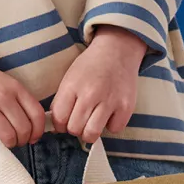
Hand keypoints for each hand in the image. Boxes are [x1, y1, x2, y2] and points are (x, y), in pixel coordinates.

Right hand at [0, 55, 44, 161]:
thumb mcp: (6, 82)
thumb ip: (19, 99)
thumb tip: (31, 124)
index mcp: (15, 88)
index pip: (37, 114)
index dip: (38, 131)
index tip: (33, 138)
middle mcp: (3, 97)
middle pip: (24, 128)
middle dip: (23, 140)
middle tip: (17, 141)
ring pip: (7, 136)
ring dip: (9, 145)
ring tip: (6, 144)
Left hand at [50, 26, 145, 140]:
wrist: (117, 50)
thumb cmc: (91, 66)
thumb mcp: (70, 77)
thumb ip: (62, 101)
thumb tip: (57, 126)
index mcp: (72, 86)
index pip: (59, 119)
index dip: (60, 125)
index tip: (64, 122)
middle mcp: (90, 94)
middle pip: (74, 129)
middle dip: (75, 128)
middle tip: (80, 120)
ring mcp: (109, 101)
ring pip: (92, 134)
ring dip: (90, 132)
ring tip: (92, 122)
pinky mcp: (126, 107)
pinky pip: (114, 129)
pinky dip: (111, 125)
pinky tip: (110, 114)